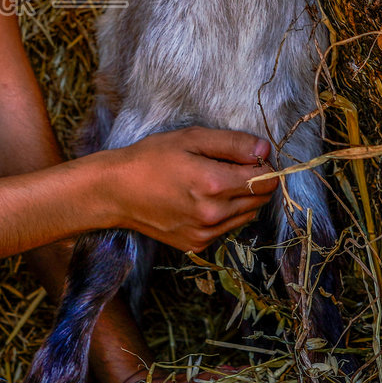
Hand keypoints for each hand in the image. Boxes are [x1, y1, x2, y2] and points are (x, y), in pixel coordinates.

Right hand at [97, 126, 277, 251]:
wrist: (116, 192)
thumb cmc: (150, 159)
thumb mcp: (190, 139)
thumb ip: (231, 143)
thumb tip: (265, 149)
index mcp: (214, 185)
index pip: (265, 181)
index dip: (263, 165)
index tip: (249, 156)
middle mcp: (213, 214)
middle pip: (259, 199)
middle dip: (253, 181)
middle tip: (228, 166)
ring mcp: (205, 232)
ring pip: (246, 215)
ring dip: (240, 199)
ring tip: (213, 183)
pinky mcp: (196, 244)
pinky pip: (226, 228)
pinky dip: (224, 214)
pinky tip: (201, 200)